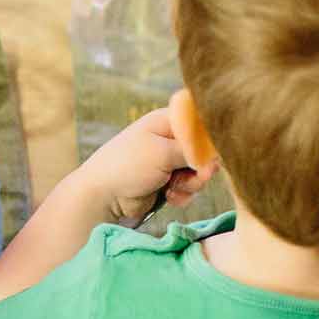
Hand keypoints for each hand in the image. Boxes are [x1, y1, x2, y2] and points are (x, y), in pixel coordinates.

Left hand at [78, 109, 215, 226]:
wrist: (103, 197)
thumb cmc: (128, 166)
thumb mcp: (162, 152)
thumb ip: (192, 151)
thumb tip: (215, 155)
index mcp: (166, 121)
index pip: (199, 122)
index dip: (209, 138)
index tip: (210, 154)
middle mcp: (168, 139)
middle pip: (203, 150)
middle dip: (201, 167)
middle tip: (196, 175)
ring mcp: (167, 162)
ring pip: (198, 172)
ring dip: (191, 183)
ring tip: (173, 187)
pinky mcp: (166, 183)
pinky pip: (188, 188)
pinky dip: (182, 194)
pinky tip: (168, 197)